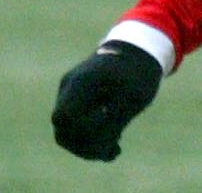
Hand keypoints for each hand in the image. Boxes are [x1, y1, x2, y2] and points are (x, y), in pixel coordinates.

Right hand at [52, 40, 161, 160]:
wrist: (137, 50)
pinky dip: (91, 137)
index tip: (109, 121)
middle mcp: (69, 87)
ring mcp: (69, 93)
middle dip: (86, 145)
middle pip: (63, 129)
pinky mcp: (76, 100)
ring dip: (89, 145)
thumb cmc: (138, 71)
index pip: (65, 117)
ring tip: (115, 148)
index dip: (84, 129)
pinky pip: (76, 125)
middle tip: (114, 148)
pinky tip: (113, 145)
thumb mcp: (134, 97)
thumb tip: (104, 152)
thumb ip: (115, 124)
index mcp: (81, 81)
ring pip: (68, 131)